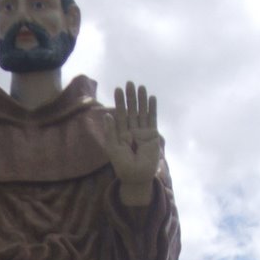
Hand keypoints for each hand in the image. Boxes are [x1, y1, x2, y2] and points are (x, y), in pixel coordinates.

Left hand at [104, 81, 159, 205]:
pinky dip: (152, 109)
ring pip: (142, 113)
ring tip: (141, 86)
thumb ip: (110, 132)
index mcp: (121, 133)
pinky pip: (152, 119)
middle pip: (131, 110)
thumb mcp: (113, 149)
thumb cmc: (123, 166)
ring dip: (141, 100)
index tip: (118, 89)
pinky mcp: (152, 136)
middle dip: (130, 98)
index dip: (119, 102)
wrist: (137, 177)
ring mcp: (143, 133)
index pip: (120, 114)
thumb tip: (107, 115)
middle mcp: (132, 131)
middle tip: (129, 83)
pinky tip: (152, 98)